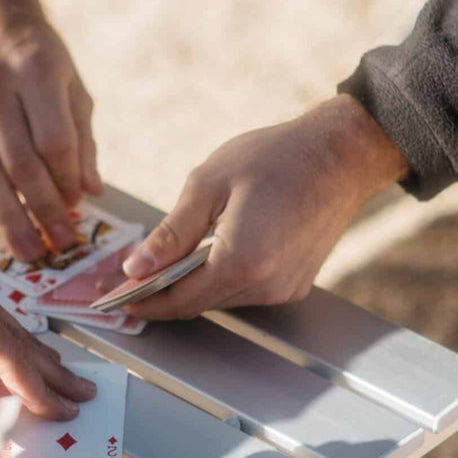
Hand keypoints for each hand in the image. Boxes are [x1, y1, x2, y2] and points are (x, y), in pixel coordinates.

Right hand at [0, 0, 101, 260]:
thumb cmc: (36, 55)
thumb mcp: (70, 84)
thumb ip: (81, 137)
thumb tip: (90, 192)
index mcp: (37, 69)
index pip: (54, 142)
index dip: (66, 181)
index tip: (75, 210)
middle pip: (20, 162)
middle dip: (41, 209)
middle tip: (56, 246)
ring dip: (6, 216)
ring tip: (25, 250)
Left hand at [119, 96, 409, 320]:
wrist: (343, 154)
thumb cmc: (278, 157)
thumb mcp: (209, 184)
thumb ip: (170, 234)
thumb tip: (135, 269)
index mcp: (241, 261)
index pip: (179, 301)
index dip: (142, 302)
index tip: (113, 297)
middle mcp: (265, 286)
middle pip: (197, 304)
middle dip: (160, 293)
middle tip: (126, 275)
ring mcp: (284, 289)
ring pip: (219, 299)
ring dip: (190, 285)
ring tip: (163, 261)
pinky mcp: (295, 284)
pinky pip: (244, 290)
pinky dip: (219, 277)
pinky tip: (206, 253)